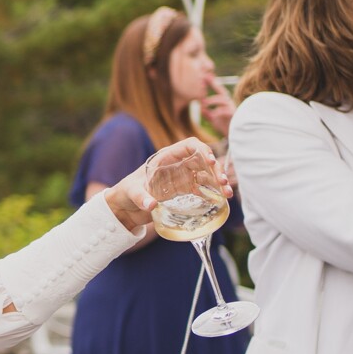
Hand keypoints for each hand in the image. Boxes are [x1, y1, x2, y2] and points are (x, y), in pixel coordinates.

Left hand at [102, 137, 223, 233]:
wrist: (125, 208)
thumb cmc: (126, 193)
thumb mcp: (131, 192)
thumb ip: (140, 197)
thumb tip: (151, 205)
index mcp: (166, 157)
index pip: (190, 145)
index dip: (202, 150)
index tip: (210, 161)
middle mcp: (178, 165)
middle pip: (203, 160)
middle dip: (215, 169)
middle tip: (222, 182)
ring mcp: (184, 177)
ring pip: (207, 174)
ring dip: (219, 182)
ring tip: (227, 194)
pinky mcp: (186, 191)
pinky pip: (204, 188)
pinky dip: (214, 192)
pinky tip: (222, 199)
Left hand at [200, 75, 236, 136]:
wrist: (234, 137)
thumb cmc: (225, 126)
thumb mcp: (214, 119)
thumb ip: (207, 113)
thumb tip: (201, 108)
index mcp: (223, 102)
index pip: (218, 90)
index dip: (212, 83)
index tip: (204, 75)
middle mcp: (228, 103)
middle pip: (222, 91)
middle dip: (214, 84)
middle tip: (204, 80)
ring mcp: (232, 108)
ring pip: (223, 99)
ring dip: (212, 100)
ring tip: (203, 103)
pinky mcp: (234, 115)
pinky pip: (226, 111)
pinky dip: (217, 111)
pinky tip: (211, 114)